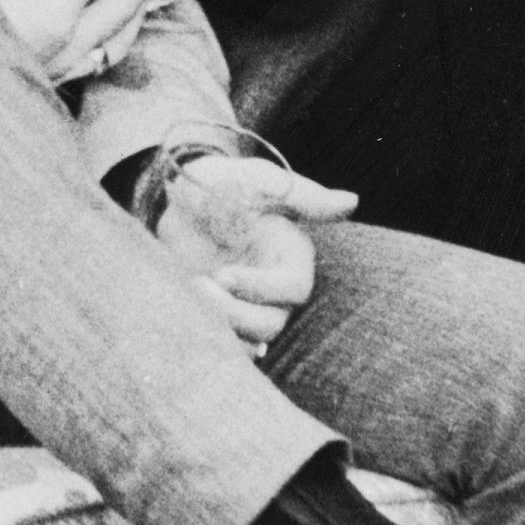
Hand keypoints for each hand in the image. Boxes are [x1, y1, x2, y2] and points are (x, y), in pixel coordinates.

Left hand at [154, 156, 356, 356]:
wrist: (174, 196)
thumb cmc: (221, 182)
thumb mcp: (255, 179)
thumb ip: (300, 194)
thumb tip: (351, 202)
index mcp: (290, 256)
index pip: (294, 289)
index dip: (262, 288)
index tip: (222, 274)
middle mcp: (272, 286)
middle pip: (272, 324)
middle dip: (235, 312)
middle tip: (198, 286)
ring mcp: (245, 303)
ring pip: (249, 339)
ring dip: (219, 326)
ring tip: (188, 294)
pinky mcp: (218, 313)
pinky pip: (225, 345)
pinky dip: (209, 339)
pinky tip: (185, 316)